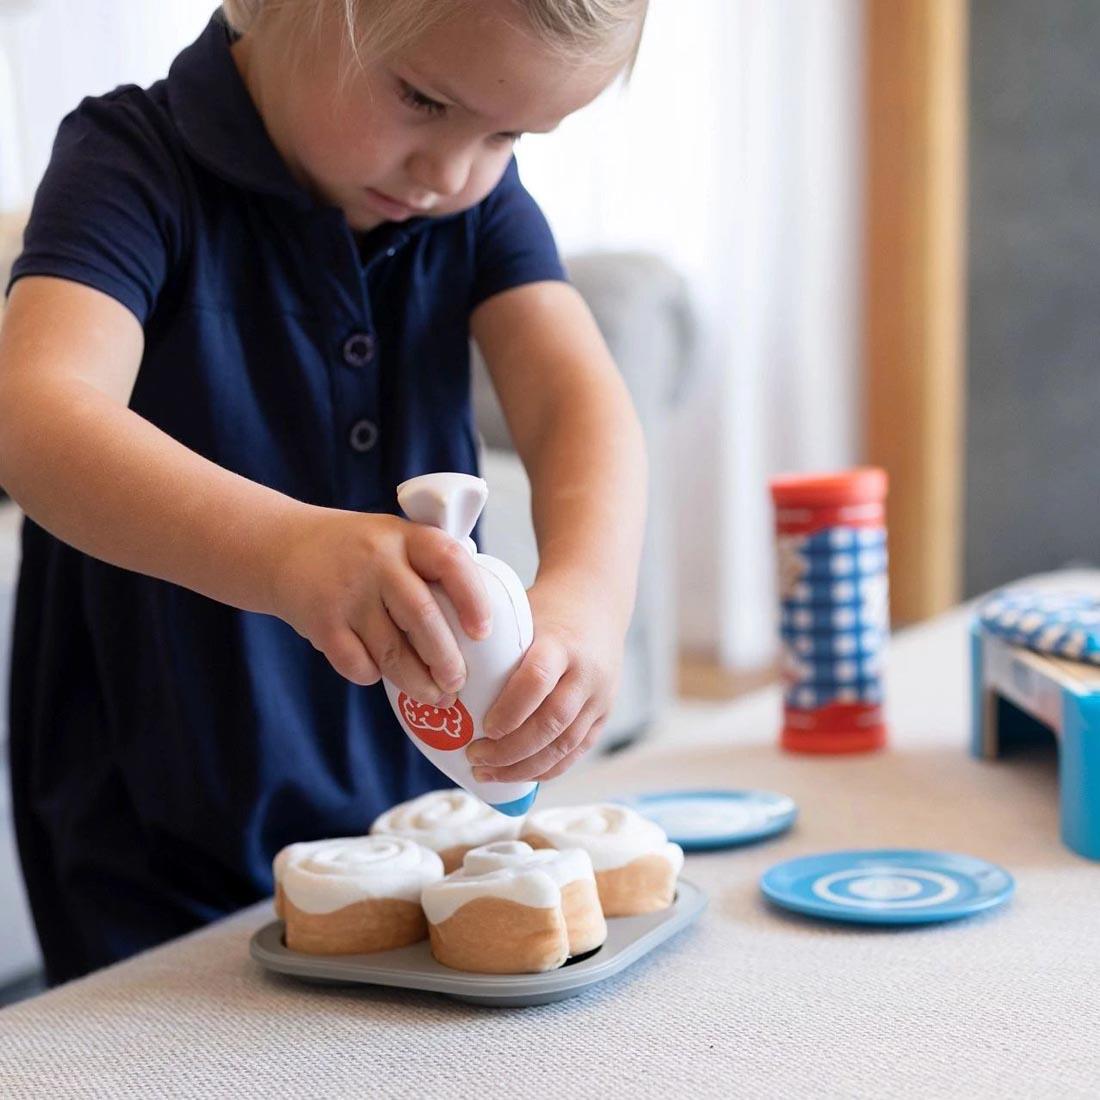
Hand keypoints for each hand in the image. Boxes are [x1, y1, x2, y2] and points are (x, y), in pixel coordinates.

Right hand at [269, 506, 490, 700]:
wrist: (282, 547)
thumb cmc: (356, 552)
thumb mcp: (395, 539)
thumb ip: (429, 567)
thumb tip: (478, 626)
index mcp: (405, 536)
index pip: (450, 561)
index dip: (472, 599)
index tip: (484, 632)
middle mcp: (377, 560)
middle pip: (422, 616)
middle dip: (446, 659)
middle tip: (458, 683)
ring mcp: (347, 591)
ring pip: (391, 650)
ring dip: (417, 681)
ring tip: (435, 696)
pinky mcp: (321, 621)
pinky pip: (357, 663)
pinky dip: (373, 675)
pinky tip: (381, 675)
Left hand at [464, 577, 624, 782]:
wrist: (596, 602)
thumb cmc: (545, 610)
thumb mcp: (520, 615)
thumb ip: (493, 646)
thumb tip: (439, 676)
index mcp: (561, 643)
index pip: (537, 680)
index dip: (509, 710)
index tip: (483, 728)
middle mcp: (586, 672)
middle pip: (551, 722)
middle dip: (510, 750)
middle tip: (474, 758)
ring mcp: (599, 697)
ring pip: (565, 746)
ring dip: (524, 767)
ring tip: (488, 774)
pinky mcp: (604, 714)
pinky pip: (577, 752)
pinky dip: (546, 769)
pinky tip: (517, 774)